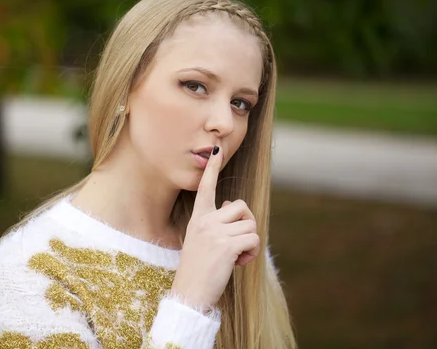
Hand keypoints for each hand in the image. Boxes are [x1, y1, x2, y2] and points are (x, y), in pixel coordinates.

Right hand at [171, 146, 259, 308]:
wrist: (189, 293)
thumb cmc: (197, 269)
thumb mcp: (200, 240)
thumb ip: (214, 222)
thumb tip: (231, 204)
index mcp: (198, 218)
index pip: (206, 188)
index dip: (213, 168)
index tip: (216, 149)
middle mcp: (205, 221)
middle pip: (241, 206)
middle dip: (247, 223)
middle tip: (240, 242)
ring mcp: (215, 232)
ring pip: (250, 225)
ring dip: (250, 243)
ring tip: (236, 258)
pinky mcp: (227, 245)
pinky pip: (253, 240)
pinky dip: (252, 253)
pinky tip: (239, 263)